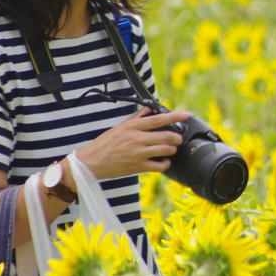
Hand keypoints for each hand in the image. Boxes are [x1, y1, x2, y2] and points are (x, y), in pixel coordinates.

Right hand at [73, 107, 189, 180]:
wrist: (91, 162)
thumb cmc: (105, 144)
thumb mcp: (120, 127)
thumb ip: (136, 118)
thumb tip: (149, 108)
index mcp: (132, 126)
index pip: (157, 119)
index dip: (174, 116)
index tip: (184, 115)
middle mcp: (137, 139)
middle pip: (167, 136)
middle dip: (177, 137)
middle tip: (178, 138)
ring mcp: (138, 153)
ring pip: (166, 150)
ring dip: (172, 150)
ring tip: (171, 149)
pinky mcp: (138, 167)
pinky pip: (159, 166)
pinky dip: (165, 163)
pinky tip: (164, 161)